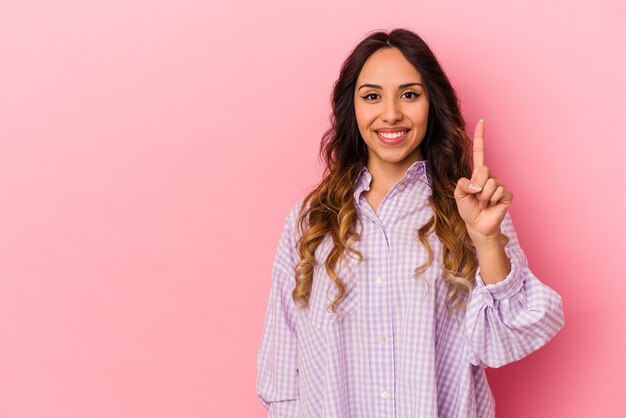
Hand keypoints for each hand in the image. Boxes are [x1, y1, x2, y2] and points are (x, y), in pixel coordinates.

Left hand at [454, 119, 513, 241]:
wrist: (477, 226)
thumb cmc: (468, 210)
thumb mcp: (458, 195)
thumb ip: (461, 185)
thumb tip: (475, 182)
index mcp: (477, 174)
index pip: (480, 152)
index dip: (480, 137)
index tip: (482, 121)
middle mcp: (489, 176)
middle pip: (483, 169)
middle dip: (476, 185)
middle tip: (476, 197)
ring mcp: (499, 184)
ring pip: (490, 182)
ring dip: (483, 196)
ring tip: (482, 203)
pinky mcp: (507, 194)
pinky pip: (499, 190)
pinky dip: (491, 199)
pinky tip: (491, 205)